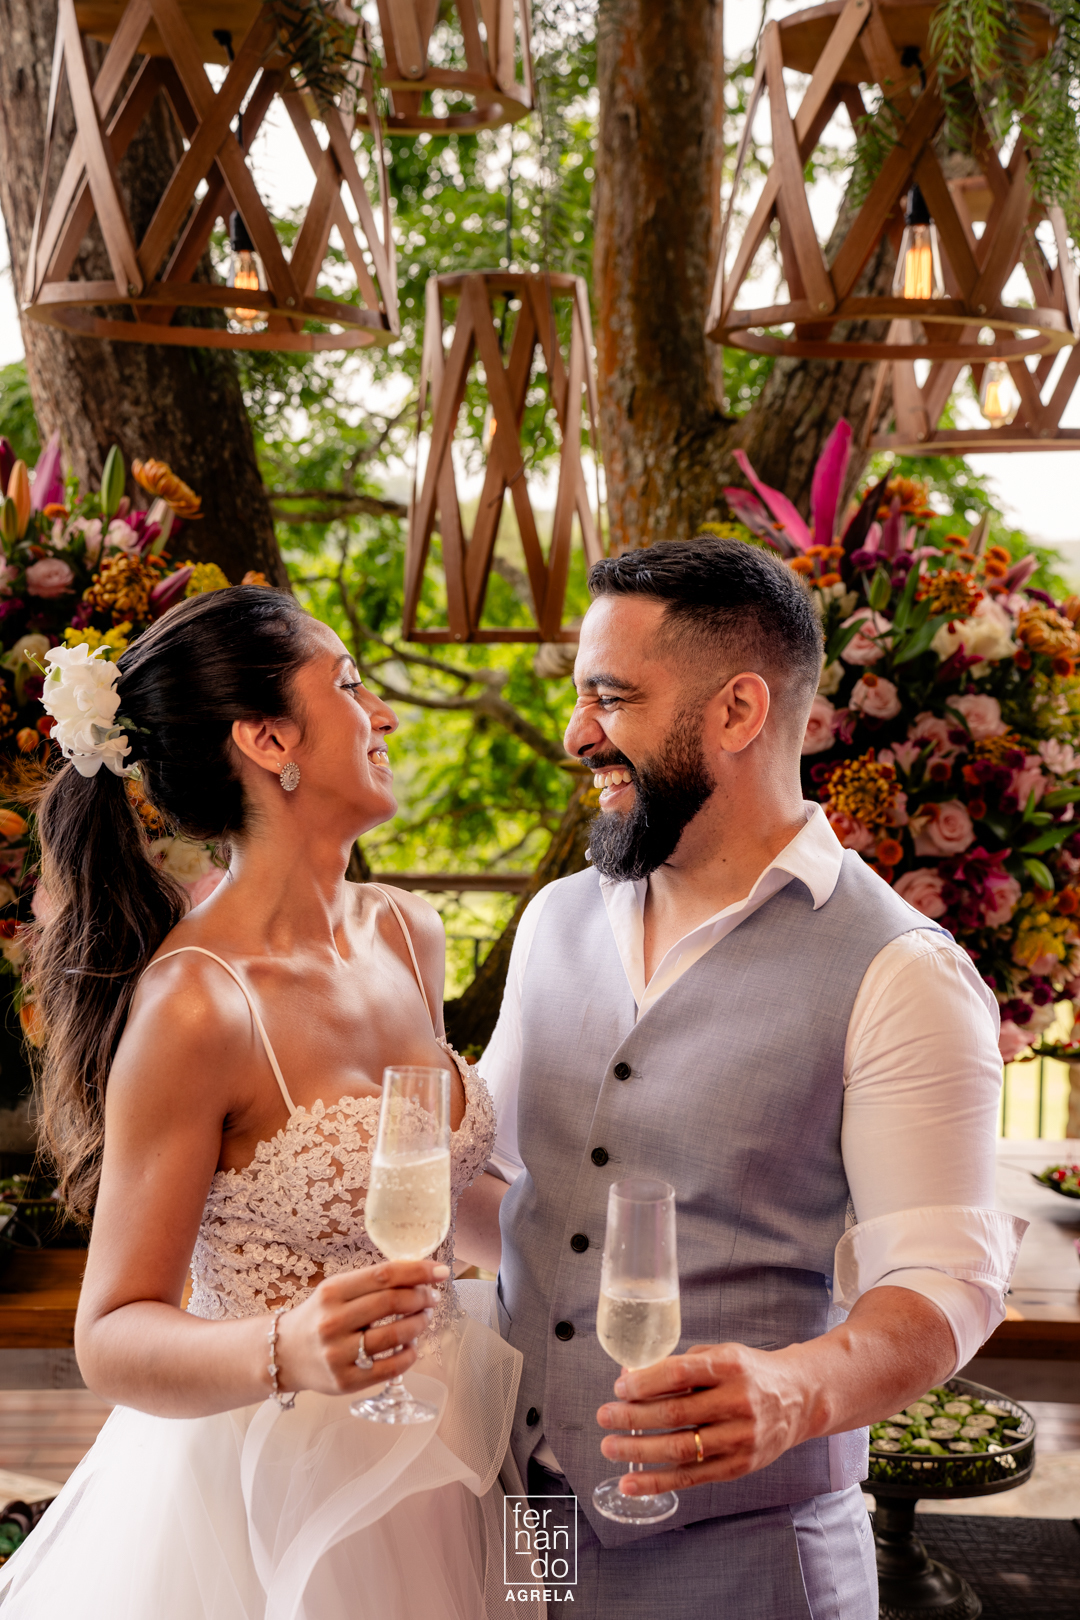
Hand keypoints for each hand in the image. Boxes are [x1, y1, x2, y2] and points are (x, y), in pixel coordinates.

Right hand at [274, 1260, 448, 1397]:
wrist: (285, 1353)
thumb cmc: (319, 1316)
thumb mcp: (336, 1291)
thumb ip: (372, 1283)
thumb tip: (419, 1275)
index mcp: (332, 1292)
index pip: (384, 1275)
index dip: (418, 1271)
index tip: (441, 1271)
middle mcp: (333, 1322)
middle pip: (392, 1303)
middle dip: (422, 1297)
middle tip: (432, 1297)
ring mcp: (338, 1354)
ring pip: (395, 1335)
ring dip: (419, 1324)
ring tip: (424, 1318)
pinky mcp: (345, 1382)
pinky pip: (390, 1368)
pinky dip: (409, 1355)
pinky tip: (411, 1345)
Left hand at [596, 1341, 806, 1496]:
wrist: (800, 1399)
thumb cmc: (750, 1373)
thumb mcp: (720, 1355)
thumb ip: (680, 1366)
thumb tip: (631, 1379)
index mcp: (729, 1366)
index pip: (678, 1375)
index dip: (644, 1383)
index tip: (619, 1388)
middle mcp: (737, 1402)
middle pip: (674, 1414)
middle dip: (632, 1417)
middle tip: (604, 1417)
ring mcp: (740, 1438)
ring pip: (679, 1448)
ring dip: (638, 1451)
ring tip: (610, 1447)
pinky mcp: (739, 1466)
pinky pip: (691, 1477)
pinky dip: (657, 1482)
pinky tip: (631, 1483)